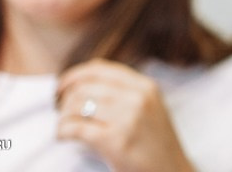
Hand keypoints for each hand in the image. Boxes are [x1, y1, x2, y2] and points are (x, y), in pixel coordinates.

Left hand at [56, 59, 195, 171]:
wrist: (171, 171)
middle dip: (65, 100)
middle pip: (84, 87)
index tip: (61, 88)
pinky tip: (63, 136)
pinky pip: (76, 128)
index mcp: (145, 86)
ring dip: (62, 117)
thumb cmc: (155, 143)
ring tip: (64, 127)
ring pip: (77, 105)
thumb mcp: (149, 107)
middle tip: (60, 113)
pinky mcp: (115, 141)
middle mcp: (138, 98)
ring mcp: (128, 119)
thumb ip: (125, 91)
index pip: (99, 69)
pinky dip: (62, 131)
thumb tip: (80, 82)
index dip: (74, 75)